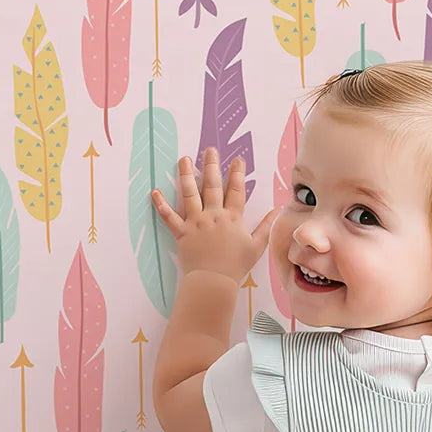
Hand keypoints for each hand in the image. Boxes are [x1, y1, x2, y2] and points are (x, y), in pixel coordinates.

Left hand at [151, 147, 278, 284]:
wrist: (214, 281)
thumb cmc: (236, 266)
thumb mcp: (257, 247)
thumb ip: (266, 227)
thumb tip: (277, 211)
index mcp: (233, 218)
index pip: (236, 190)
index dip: (237, 173)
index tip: (237, 159)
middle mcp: (214, 215)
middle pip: (212, 185)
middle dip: (211, 165)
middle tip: (209, 150)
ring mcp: (196, 222)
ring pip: (190, 194)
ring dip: (186, 175)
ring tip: (184, 159)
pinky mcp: (181, 233)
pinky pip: (169, 217)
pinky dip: (161, 205)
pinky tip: (155, 191)